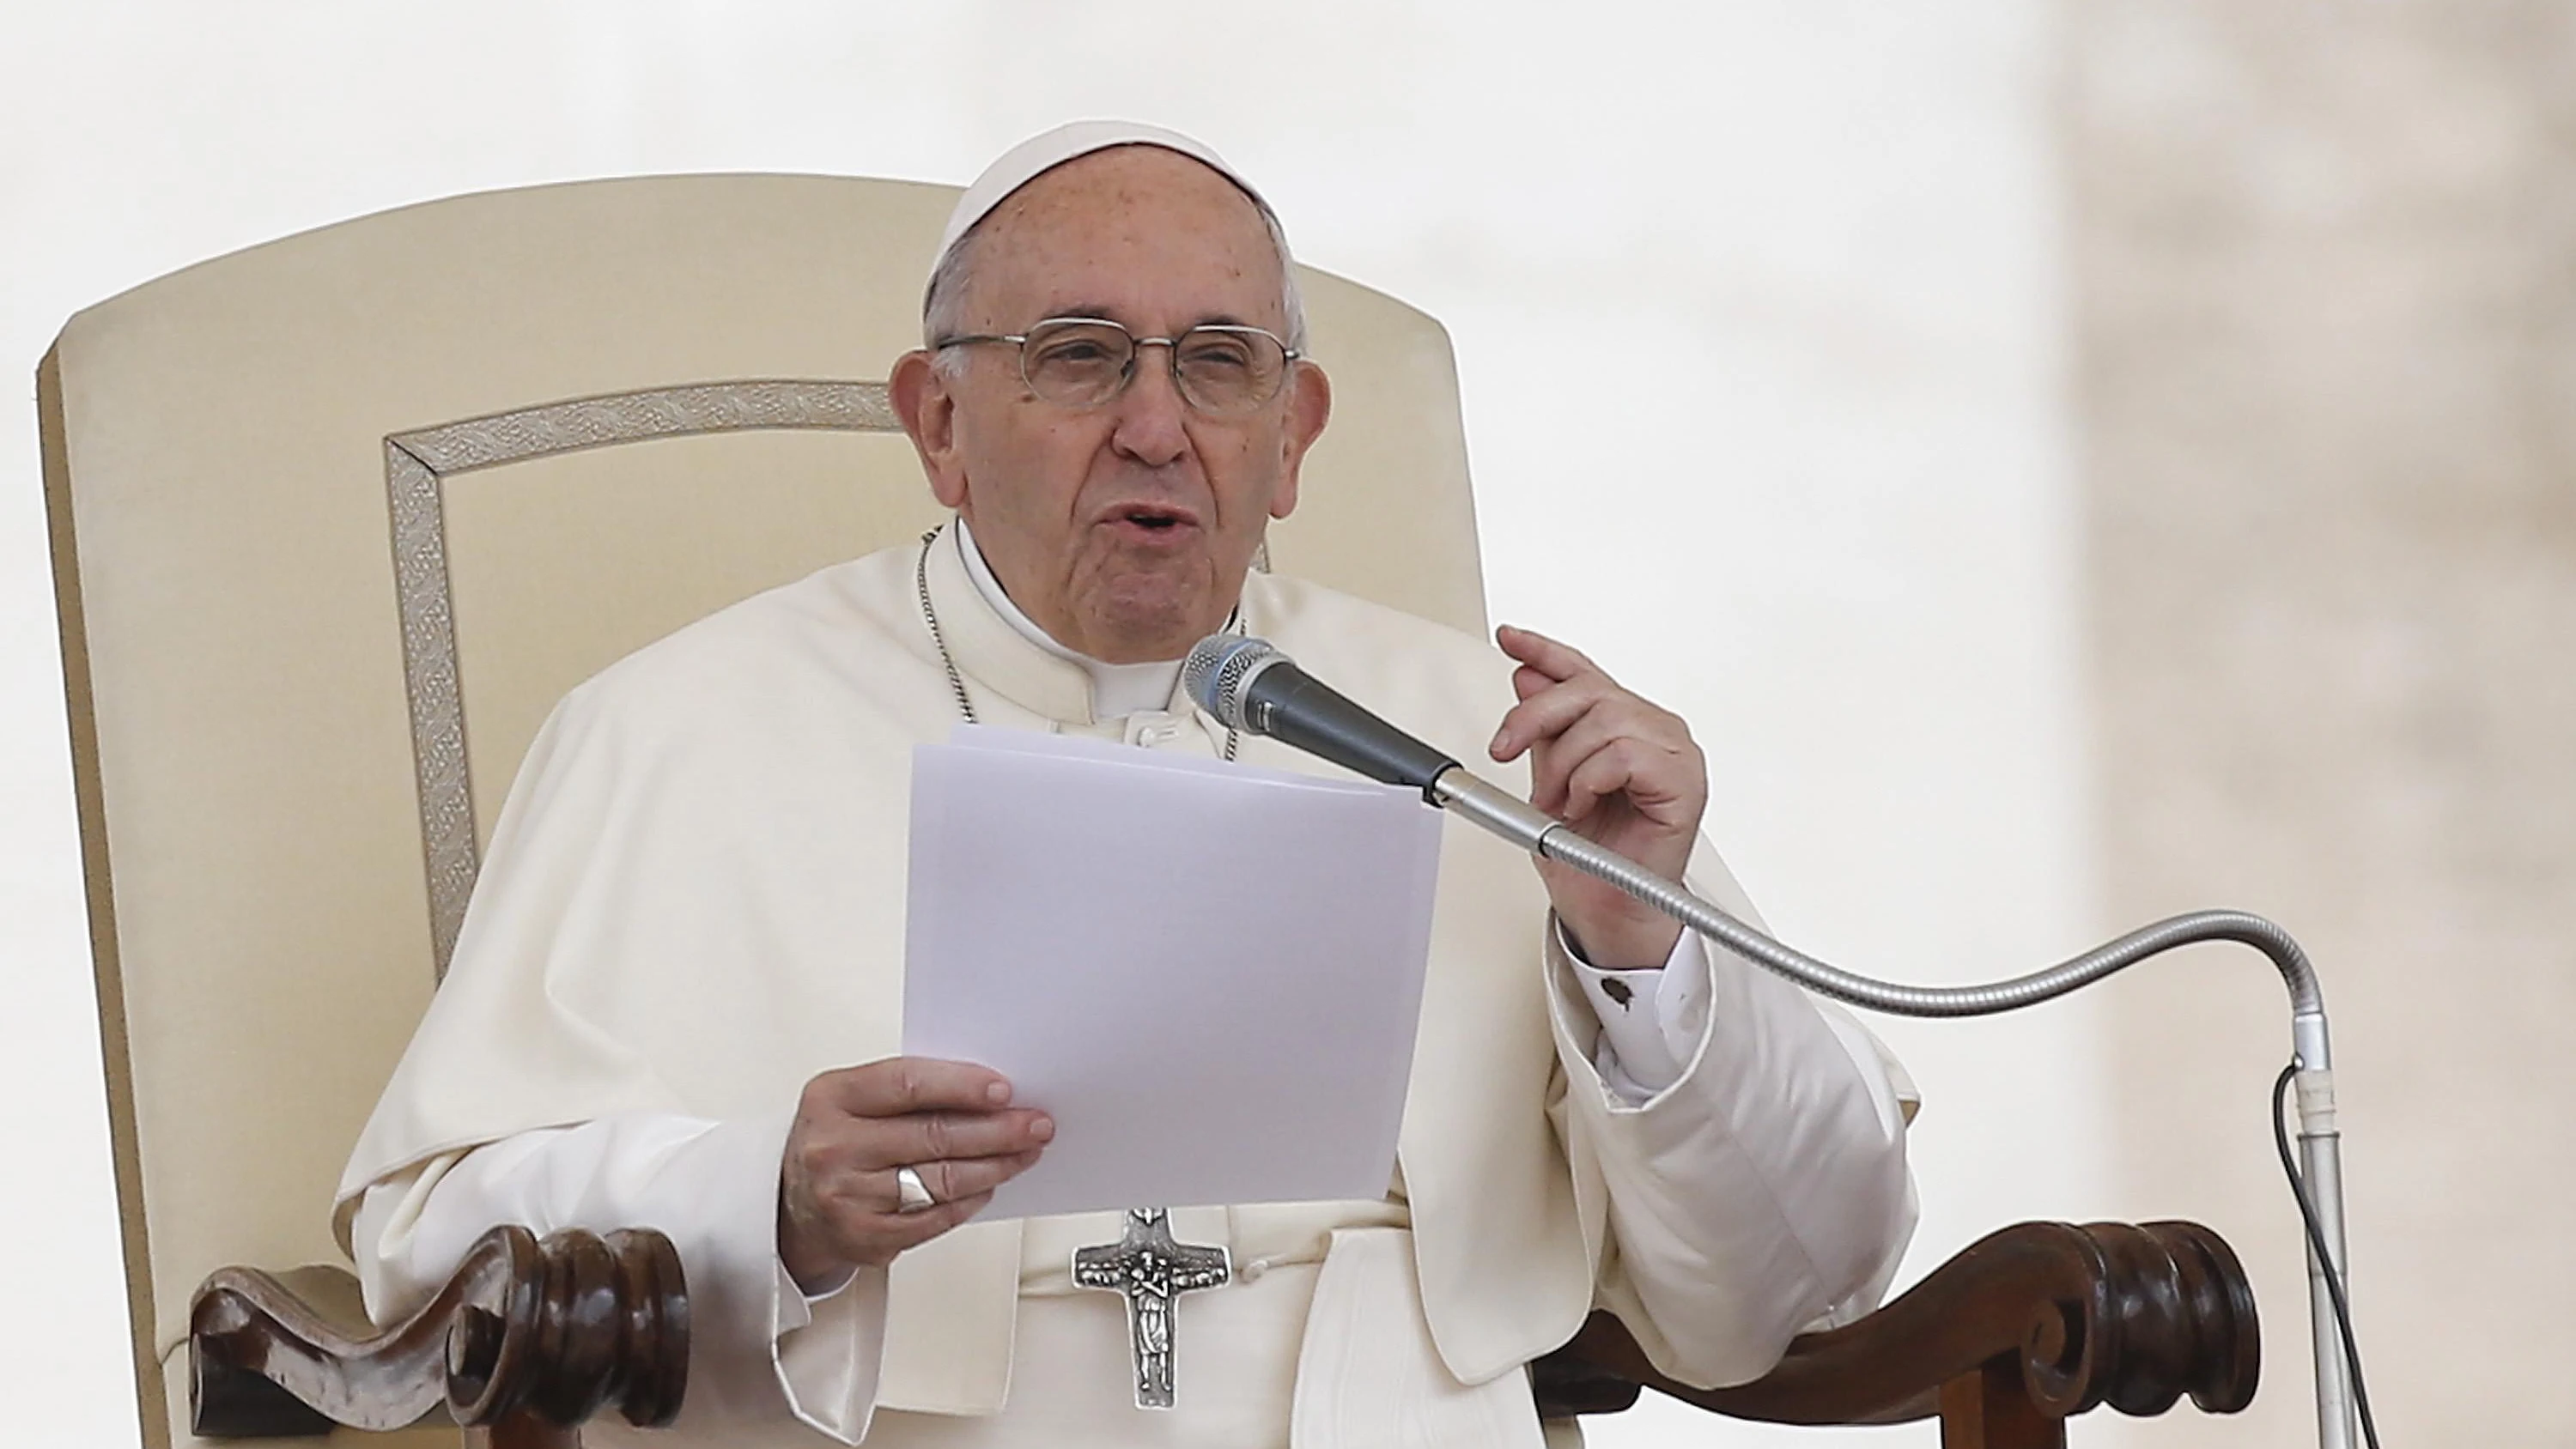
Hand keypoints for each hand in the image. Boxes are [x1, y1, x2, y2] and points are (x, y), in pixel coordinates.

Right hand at [777, 1057, 1053, 1286]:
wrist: (791, 1205)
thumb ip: (909, 1091)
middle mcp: (835, 1147)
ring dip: (995, 1165)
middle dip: (997, 1129)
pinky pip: (936, 1217)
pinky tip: (990, 1185)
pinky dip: (971, 1200)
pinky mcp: (867, 1237)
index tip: (1004, 1090)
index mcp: (832, 1099)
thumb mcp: (852, 1100)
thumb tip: (987, 1093)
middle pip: (933, 1135)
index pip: (907, 1084)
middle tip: (1035, 1124)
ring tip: (1025, 1152)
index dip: (962, 1086)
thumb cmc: (835, 1142)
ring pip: (942, 1179)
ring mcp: (849, 1196)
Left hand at [1487, 625, 1707, 968]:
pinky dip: (1592, 780)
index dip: (1545, 650)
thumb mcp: (1548, 778)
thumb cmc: (1587, 854)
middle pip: (1587, 690)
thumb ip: (1544, 731)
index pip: (1583, 672)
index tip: (1509, 638)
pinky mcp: (1686, 781)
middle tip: (1505, 751)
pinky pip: (1625, 754)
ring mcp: (1674, 752)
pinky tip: (1587, 804)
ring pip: (1605, 721)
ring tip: (1560, 802)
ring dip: (1565, 765)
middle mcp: (1654, 729)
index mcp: (1624, 723)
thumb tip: (1526, 678)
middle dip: (1534, 719)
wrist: (1607, 908)